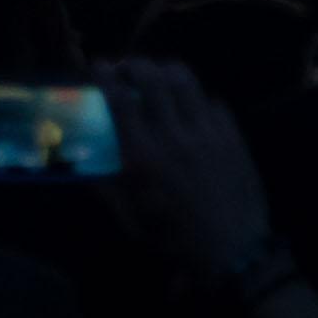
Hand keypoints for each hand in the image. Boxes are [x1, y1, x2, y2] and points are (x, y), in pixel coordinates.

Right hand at [96, 56, 278, 276]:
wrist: (234, 252)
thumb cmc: (175, 241)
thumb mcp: (131, 220)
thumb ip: (106, 188)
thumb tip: (84, 167)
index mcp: (142, 156)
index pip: (119, 99)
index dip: (105, 75)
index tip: (98, 64)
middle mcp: (172, 135)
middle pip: (152, 77)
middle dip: (135, 64)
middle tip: (128, 69)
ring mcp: (206, 132)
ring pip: (185, 80)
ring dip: (167, 71)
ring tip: (161, 77)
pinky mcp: (232, 137)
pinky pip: (214, 103)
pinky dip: (199, 101)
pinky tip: (195, 112)